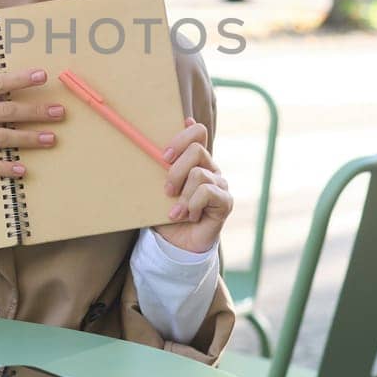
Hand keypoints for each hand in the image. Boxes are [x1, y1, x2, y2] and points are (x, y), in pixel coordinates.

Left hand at [151, 117, 232, 254]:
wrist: (176, 244)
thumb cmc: (164, 214)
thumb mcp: (155, 190)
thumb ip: (155, 170)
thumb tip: (151, 152)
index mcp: (194, 161)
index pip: (197, 132)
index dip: (182, 136)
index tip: (164, 154)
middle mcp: (210, 168)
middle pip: (197, 149)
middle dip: (175, 170)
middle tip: (166, 190)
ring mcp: (220, 184)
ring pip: (199, 174)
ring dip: (182, 196)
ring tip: (176, 212)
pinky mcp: (225, 201)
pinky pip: (207, 192)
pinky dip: (192, 205)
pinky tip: (189, 216)